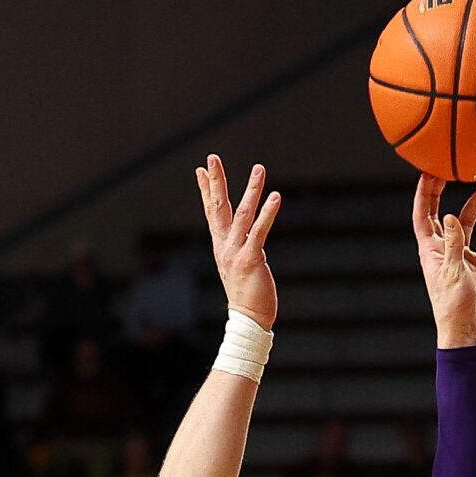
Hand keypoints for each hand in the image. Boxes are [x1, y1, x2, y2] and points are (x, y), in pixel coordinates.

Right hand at [197, 155, 280, 327]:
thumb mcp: (237, 265)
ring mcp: (236, 251)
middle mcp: (225, 245)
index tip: (200, 169)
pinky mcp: (251, 259)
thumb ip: (238, 248)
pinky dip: (268, 213)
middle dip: (216, 181)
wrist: (248, 319)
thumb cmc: (246, 294)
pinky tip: (275, 196)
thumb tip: (241, 238)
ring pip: (243, 214)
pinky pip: (260, 231)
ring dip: (251, 189)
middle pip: (218, 207)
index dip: (206, 190)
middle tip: (212, 157)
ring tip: (259, 168)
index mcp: (221, 245)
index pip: (212, 212)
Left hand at [415, 174, 475, 347]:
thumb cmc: (453, 307)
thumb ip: (453, 244)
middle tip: (451, 170)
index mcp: (431, 251)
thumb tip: (450, 216)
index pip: (423, 215)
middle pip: (443, 215)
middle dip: (444, 193)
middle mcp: (446, 250)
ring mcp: (464, 258)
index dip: (424, 194)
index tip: (429, 172)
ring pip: (469, 226)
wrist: (470, 332)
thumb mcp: (452, 272)